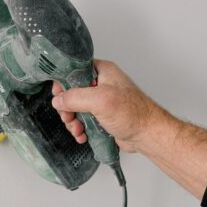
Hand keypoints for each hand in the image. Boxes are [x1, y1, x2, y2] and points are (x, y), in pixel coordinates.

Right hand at [51, 59, 167, 152]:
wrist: (148, 135)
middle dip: (67, 108)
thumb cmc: (133, 114)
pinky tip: (83, 136)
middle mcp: (101, 84)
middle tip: (69, 117)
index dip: (63, 83)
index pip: (74, 70)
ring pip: (75, 108)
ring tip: (77, 130)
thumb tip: (58, 100)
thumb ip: (75, 97)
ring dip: (72, 121)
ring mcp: (101, 101)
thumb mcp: (100, 100)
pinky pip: (83, 120)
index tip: (59, 96)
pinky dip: (80, 129)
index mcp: (102, 72)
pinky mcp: (102, 116)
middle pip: (71, 92)